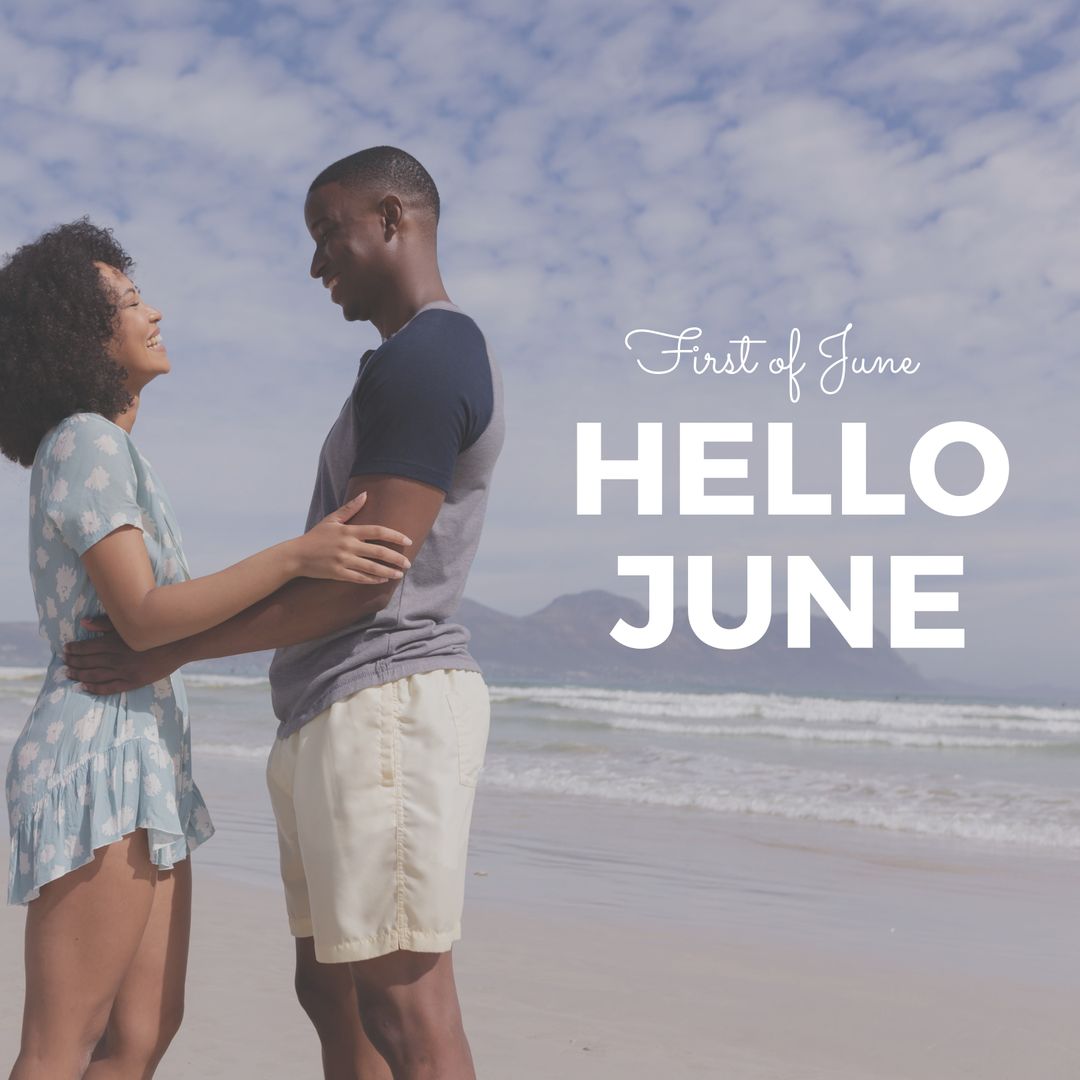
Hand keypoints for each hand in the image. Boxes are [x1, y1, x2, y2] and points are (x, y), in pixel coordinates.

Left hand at [64, 617, 180, 694]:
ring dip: (79, 675)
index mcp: (113, 642)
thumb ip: (105, 623)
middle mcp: (115, 658)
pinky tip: (85, 687)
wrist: (177, 645)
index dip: (74, 649)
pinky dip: (95, 688)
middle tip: (64, 662)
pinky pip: (109, 688)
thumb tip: (83, 623)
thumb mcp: (129, 624)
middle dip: (73, 662)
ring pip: (95, 675)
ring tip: (69, 674)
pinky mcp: (132, 682)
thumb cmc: (153, 632)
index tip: (66, 649)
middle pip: (88, 662)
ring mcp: (123, 672)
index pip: (86, 647)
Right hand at [293, 491, 413, 583]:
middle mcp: (348, 546)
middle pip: (379, 552)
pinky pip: (360, 578)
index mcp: (349, 531)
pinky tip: (383, 580)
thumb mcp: (331, 520)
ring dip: (388, 571)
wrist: (296, 555)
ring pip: (372, 568)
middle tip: (408, 563)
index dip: (395, 536)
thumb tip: (365, 494)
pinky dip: (373, 579)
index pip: (377, 531)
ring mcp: (343, 561)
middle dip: (396, 558)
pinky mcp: (338, 574)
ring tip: (400, 574)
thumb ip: (350, 508)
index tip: (408, 540)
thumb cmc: (315, 536)